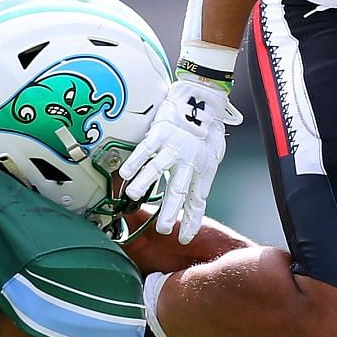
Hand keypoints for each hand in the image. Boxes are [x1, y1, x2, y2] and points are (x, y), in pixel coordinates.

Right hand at [117, 75, 241, 244]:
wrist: (205, 98)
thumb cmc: (207, 130)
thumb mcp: (211, 156)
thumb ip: (200, 175)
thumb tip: (193, 196)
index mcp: (203, 169)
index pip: (197, 201)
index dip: (191, 220)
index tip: (185, 237)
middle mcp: (189, 160)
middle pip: (178, 190)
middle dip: (169, 211)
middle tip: (161, 228)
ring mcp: (174, 146)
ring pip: (157, 168)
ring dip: (144, 183)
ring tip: (133, 196)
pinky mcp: (161, 132)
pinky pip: (146, 149)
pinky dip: (135, 161)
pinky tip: (125, 173)